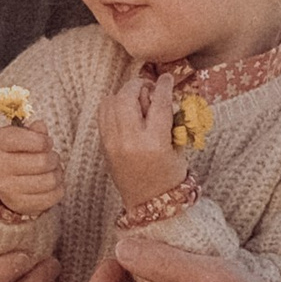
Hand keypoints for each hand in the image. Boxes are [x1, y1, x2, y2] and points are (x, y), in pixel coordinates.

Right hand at [0, 119, 62, 216]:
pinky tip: (51, 183)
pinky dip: (58, 188)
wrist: (0, 179)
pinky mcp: (20, 205)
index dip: (44, 141)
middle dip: (54, 158)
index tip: (45, 142)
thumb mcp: (19, 135)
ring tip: (52, 170)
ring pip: (51, 180)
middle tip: (51, 157)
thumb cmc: (15, 152)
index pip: (26, 140)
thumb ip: (33, 130)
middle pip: (43, 162)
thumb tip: (40, 127)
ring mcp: (8, 189)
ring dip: (57, 173)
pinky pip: (53, 196)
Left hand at [96, 62, 187, 212]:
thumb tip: (162, 95)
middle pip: (127, 97)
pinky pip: (103, 115)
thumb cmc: (169, 176)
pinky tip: (125, 111)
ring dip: (123, 94)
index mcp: (154, 143)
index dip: (163, 86)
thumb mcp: (178, 148)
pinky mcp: (104, 146)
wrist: (150, 204)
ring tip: (136, 99)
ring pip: (110, 103)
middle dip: (138, 86)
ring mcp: (113, 144)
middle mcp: (130, 141)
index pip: (158, 104)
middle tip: (148, 88)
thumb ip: (170, 120)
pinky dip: (112, 107)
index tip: (166, 78)